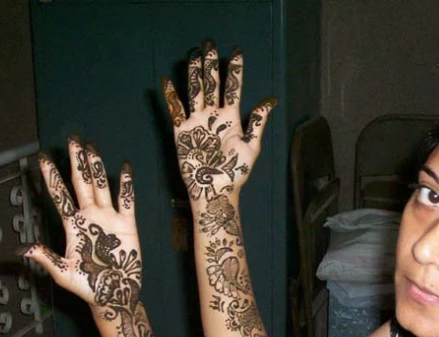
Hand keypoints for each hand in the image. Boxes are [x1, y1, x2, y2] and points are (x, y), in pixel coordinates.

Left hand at [21, 138, 141, 316]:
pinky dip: (125, 184)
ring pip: (101, 186)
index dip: (50, 176)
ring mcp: (109, 218)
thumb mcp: (63, 273)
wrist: (115, 294)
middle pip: (81, 182)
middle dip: (76, 161)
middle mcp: (89, 217)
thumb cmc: (88, 287)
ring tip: (91, 146)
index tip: (42, 157)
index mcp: (72, 226)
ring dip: (96, 166)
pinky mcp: (127, 225)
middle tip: (72, 139)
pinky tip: (124, 168)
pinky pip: (127, 200)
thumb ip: (46, 258)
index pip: (59, 195)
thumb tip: (22, 250)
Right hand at [162, 39, 275, 203]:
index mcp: (231, 118)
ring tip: (194, 54)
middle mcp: (213, 116)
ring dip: (194, 73)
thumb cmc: (235, 173)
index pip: (233, 88)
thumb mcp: (251, 147)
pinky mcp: (181, 131)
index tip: (236, 51)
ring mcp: (196, 122)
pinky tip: (167, 81)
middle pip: (212, 84)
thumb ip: (257, 123)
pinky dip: (171, 96)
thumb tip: (270, 100)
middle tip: (209, 43)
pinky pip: (175, 110)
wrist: (215, 190)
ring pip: (195, 91)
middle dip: (211, 64)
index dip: (234, 70)